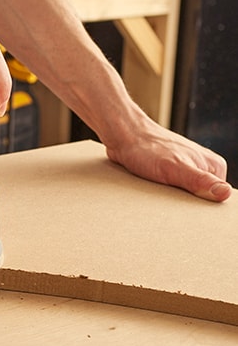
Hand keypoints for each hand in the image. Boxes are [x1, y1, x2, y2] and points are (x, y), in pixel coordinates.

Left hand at [105, 120, 231, 201]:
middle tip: (169, 203)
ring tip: (159, 196)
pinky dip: (162, 196)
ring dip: (172, 201)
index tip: (186, 209)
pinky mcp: (169, 174)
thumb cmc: (147, 148)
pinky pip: (170, 192)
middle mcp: (202, 168)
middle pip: (201, 200)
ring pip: (184, 197)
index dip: (203, 209)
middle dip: (186, 206)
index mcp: (214, 166)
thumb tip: (224, 193)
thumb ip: (200, 181)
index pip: (218, 199)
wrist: (121, 136)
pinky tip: (153, 194)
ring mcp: (186, 171)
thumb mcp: (175, 168)